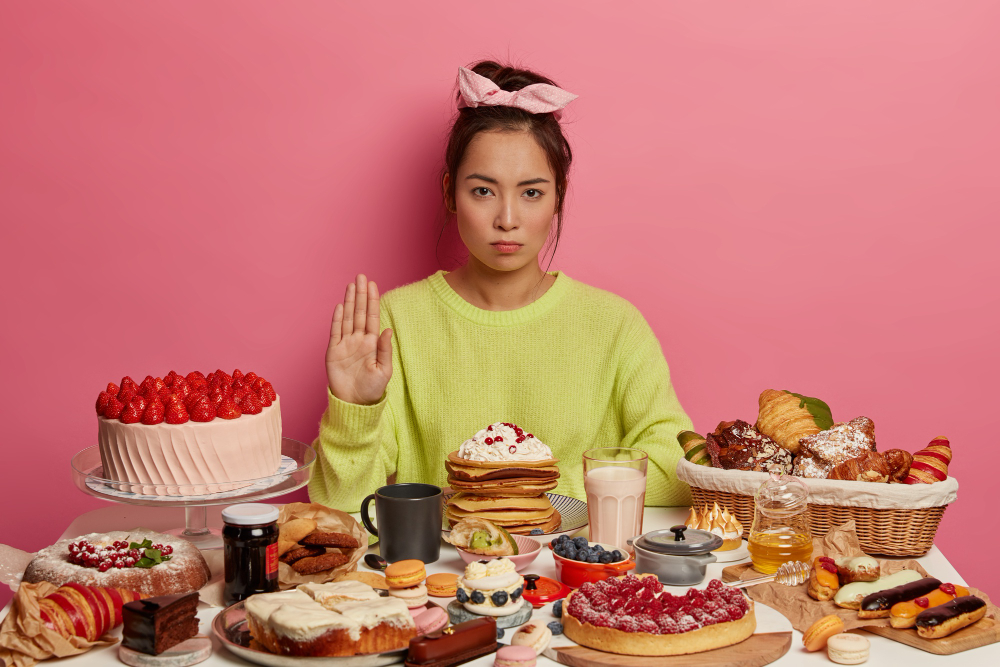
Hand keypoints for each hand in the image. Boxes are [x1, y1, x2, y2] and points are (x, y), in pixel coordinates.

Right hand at [326, 274, 392, 404]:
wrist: (354, 403)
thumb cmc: (372, 388)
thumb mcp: (384, 370)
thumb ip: (385, 350)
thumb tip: (388, 330)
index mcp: (372, 343)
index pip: (372, 317)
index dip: (372, 301)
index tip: (373, 284)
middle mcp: (359, 340)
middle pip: (359, 312)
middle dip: (361, 294)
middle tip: (361, 276)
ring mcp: (345, 344)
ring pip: (348, 318)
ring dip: (349, 301)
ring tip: (351, 285)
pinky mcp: (333, 351)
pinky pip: (335, 332)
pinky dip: (337, 319)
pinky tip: (340, 306)